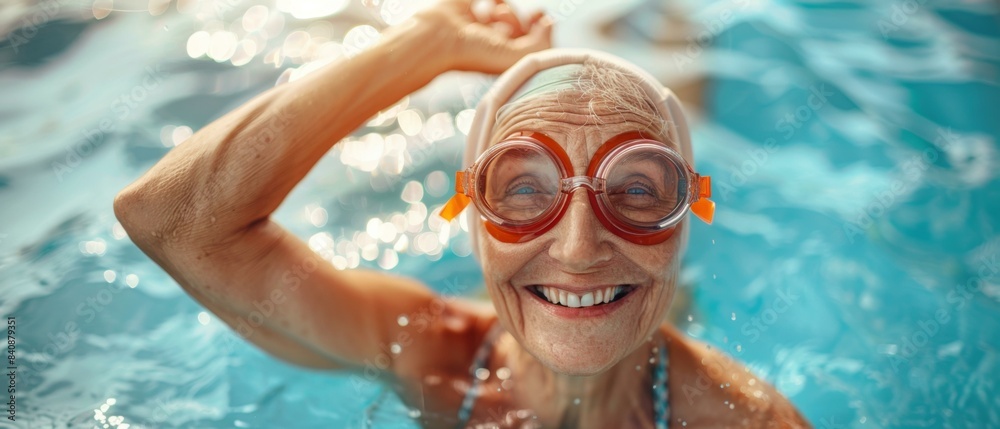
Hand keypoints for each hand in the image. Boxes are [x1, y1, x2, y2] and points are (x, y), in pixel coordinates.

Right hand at [414, 0, 552, 73]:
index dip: (542, 31)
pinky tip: (490, 3)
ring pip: (506, 11)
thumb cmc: (474, 53)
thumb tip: (548, 22)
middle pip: (520, 27)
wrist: (439, 38)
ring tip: (494, 17)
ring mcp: (478, 24)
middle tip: (522, 20)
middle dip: (522, 22)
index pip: (530, 45)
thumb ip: (541, 44)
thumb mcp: (515, 57)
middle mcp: (491, 43)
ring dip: (506, 12)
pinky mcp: (467, 5)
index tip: (544, 20)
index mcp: (502, 59)